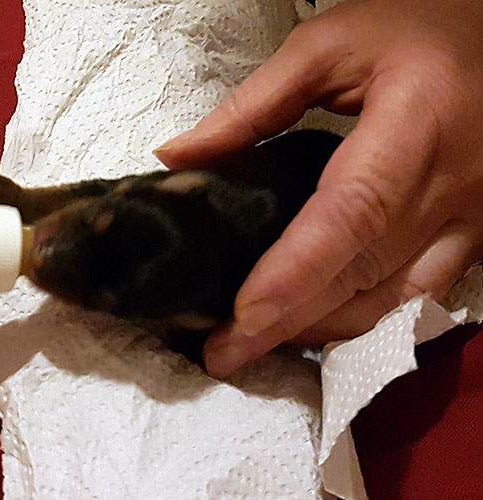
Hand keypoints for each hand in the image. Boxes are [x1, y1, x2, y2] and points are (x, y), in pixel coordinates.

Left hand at [155, 0, 482, 377]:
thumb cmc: (416, 28)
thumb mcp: (328, 45)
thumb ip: (251, 105)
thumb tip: (177, 157)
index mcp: (416, 123)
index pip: (351, 213)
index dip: (295, 270)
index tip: (241, 315)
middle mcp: (453, 185)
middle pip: (361, 272)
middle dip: (288, 321)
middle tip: (222, 352)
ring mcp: (472, 219)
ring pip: (389, 299)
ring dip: (318, 330)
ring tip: (252, 347)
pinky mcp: (474, 235)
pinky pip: (415, 297)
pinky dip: (359, 320)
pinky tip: (312, 329)